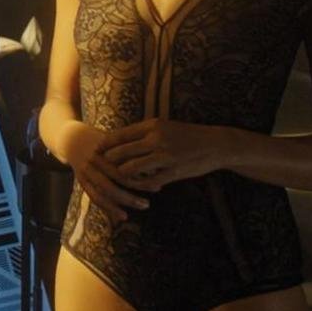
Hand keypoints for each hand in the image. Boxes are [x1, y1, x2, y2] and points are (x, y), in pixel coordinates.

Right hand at [58, 123, 151, 221]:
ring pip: (105, 191)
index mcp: (105, 148)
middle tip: (149, 201)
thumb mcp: (114, 140)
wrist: (71, 139)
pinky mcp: (81, 180)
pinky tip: (123, 216)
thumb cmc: (100, 139)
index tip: (157, 185)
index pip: (126, 165)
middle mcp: (95, 159)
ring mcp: (86, 171)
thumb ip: (130, 152)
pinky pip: (95, 197)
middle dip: (135, 191)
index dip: (141, 176)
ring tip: (142, 206)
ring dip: (124, 202)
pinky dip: (109, 208)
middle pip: (117, 178)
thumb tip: (153, 168)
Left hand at [99, 118, 224, 191]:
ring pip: (131, 168)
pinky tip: (139, 185)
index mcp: (153, 126)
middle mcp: (156, 139)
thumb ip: (145, 132)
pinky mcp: (172, 171)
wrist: (215, 145)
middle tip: (100, 167)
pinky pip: (148, 181)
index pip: (121, 134)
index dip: (106, 143)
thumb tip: (123, 138)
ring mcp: (164, 156)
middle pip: (121, 152)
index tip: (96, 149)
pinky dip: (140, 184)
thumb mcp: (165, 126)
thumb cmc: (188, 135)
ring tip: (118, 178)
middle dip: (108, 160)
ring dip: (122, 174)